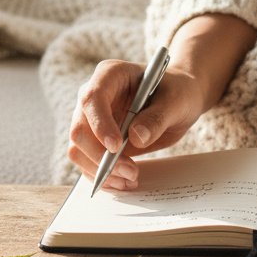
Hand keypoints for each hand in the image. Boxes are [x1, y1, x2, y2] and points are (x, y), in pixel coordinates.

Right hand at [67, 60, 209, 190]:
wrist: (178, 101)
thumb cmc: (177, 92)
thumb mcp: (176, 101)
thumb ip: (157, 117)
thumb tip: (136, 137)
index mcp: (110, 75)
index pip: (92, 98)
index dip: (100, 124)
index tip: (116, 147)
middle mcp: (94, 97)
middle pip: (79, 129)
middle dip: (100, 156)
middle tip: (131, 171)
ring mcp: (92, 120)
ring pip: (78, 149)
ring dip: (100, 170)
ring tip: (130, 179)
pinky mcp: (97, 140)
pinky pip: (87, 162)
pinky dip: (103, 176)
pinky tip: (125, 181)